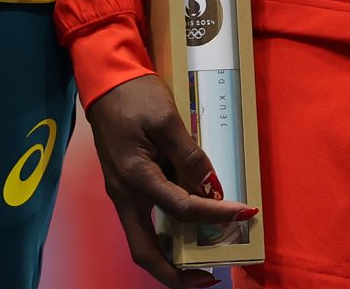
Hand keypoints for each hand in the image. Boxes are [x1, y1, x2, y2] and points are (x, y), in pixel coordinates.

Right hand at [83, 74, 256, 287]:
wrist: (105, 80)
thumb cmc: (134, 95)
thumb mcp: (167, 118)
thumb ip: (189, 155)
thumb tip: (211, 187)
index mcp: (135, 178)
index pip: (183, 208)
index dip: (216, 214)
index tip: (244, 213)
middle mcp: (125, 195)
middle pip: (146, 253)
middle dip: (176, 274)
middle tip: (208, 278)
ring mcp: (123, 193)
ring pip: (143, 242)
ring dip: (170, 258)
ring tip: (200, 263)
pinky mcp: (126, 185)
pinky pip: (146, 221)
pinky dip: (167, 234)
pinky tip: (188, 229)